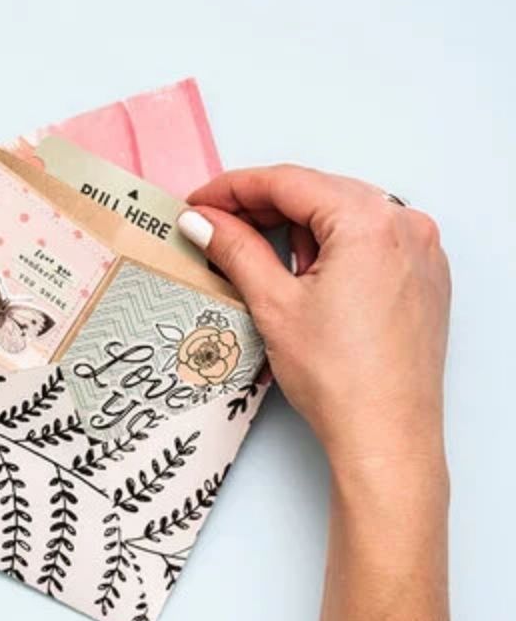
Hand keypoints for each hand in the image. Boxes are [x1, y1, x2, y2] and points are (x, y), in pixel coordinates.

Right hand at [178, 165, 449, 477]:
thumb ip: (234, 248)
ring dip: (294, 227)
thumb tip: (202, 220)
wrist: (387, 438)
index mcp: (370, 222)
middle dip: (261, 206)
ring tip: (251, 253)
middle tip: (214, 225)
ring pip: (341, 215)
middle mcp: (404, 226)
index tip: (199, 204)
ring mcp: (419, 251)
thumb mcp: (273, 303)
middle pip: (316, 192)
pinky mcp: (421, 277)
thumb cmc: (341, 379)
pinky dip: (328, 245)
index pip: (288, 182)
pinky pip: (366, 239)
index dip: (233, 189)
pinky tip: (297, 270)